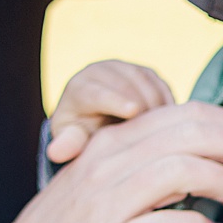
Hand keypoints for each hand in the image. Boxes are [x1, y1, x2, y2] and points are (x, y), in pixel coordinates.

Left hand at [46, 59, 175, 164]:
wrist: (99, 122)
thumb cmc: (84, 136)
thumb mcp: (74, 142)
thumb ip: (70, 144)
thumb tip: (55, 153)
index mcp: (79, 88)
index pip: (97, 92)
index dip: (116, 100)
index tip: (134, 112)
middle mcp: (101, 71)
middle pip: (127, 85)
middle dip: (142, 109)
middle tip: (151, 136)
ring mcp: (124, 69)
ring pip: (148, 84)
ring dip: (157, 108)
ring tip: (160, 134)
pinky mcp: (145, 73)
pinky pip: (162, 87)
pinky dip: (167, 106)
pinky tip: (166, 126)